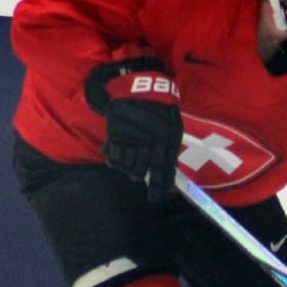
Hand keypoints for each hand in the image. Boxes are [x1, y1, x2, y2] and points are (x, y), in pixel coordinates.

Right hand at [85, 58, 182, 202]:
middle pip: (140, 173)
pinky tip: (118, 151)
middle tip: (140, 171)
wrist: (139, 88)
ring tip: (130, 154)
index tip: (158, 198)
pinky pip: (113, 158)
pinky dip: (115, 160)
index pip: (163, 170)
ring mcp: (130, 139)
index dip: (161, 186)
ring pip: (127, 167)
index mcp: (166, 141)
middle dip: (140, 175)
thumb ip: (169, 151)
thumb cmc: (160, 109)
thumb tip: (169, 173)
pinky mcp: (115, 135)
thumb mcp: (173, 128)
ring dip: (128, 166)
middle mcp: (148, 143)